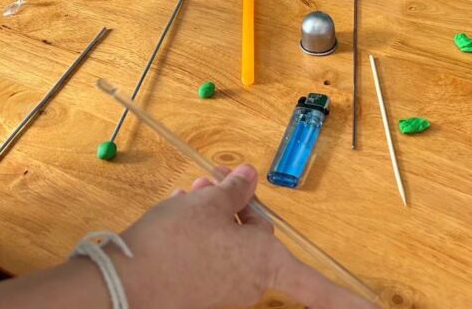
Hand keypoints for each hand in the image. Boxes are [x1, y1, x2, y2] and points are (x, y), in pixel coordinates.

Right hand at [116, 164, 375, 308]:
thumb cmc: (172, 244)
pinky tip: (174, 222)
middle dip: (234, 211)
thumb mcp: (208, 202)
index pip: (318, 287)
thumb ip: (235, 189)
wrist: (122, 288)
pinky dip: (195, 241)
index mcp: (264, 262)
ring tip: (184, 199)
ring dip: (211, 222)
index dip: (350, 301)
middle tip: (206, 184)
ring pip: (228, 248)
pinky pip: (207, 263)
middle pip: (255, 241)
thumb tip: (248, 176)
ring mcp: (223, 297)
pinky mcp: (198, 300)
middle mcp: (250, 285)